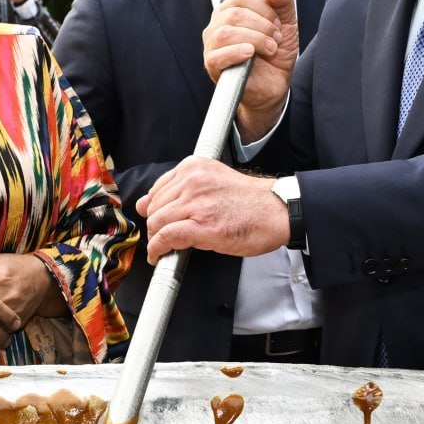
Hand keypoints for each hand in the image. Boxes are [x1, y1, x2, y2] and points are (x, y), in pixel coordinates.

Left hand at [137, 158, 288, 260]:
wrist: (278, 210)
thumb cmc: (252, 200)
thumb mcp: (213, 182)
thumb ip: (180, 189)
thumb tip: (145, 203)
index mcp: (194, 168)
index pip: (158, 188)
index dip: (155, 208)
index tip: (157, 218)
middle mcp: (192, 182)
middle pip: (155, 207)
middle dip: (155, 225)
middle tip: (163, 237)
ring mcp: (196, 204)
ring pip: (157, 222)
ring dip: (156, 239)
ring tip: (162, 248)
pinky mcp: (202, 226)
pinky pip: (167, 237)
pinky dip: (158, 249)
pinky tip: (159, 256)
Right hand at [205, 0, 296, 141]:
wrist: (274, 85)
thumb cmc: (275, 53)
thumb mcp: (287, 23)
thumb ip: (283, 1)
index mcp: (232, 10)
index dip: (264, 8)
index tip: (278, 23)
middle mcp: (218, 24)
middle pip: (234, 14)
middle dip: (262, 25)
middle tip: (276, 39)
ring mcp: (212, 45)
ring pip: (225, 33)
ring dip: (255, 39)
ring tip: (269, 49)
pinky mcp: (212, 65)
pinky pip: (217, 55)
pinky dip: (236, 52)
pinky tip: (250, 54)